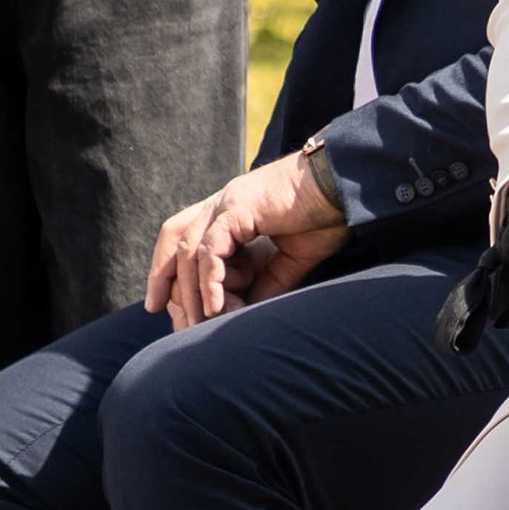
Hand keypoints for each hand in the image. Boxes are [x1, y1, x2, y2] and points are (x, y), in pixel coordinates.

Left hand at [142, 152, 347, 329]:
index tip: (170, 304)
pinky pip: (212, 249)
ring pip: (190, 250)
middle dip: (162, 276)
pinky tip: (217, 306)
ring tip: (201, 322)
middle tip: (163, 313)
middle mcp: (223, 203)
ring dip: (192, 290)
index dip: (171, 268)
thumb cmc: (326, 215)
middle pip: (174, 237)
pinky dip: (210, 280)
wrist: (346, 187)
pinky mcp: (239, 207)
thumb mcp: (291, 259)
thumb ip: (267, 282)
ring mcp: (228, 202)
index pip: (186, 236)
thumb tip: (248, 311)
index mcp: (233, 210)